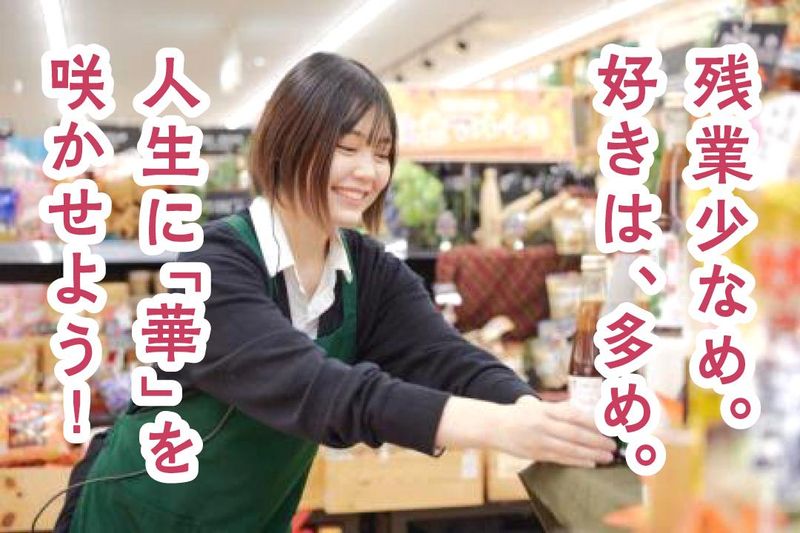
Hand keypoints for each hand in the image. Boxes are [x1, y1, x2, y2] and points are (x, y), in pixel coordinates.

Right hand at [492, 395, 615, 467]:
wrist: (493, 425)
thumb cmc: (519, 415)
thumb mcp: (537, 406)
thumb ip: (558, 410)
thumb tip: (587, 415)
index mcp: (545, 409)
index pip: (573, 415)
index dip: (593, 422)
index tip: (609, 427)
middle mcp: (543, 424)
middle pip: (575, 433)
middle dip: (597, 440)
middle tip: (613, 446)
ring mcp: (539, 440)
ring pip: (570, 448)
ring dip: (591, 453)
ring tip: (607, 457)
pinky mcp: (535, 453)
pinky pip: (560, 459)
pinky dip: (576, 461)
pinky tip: (590, 463)